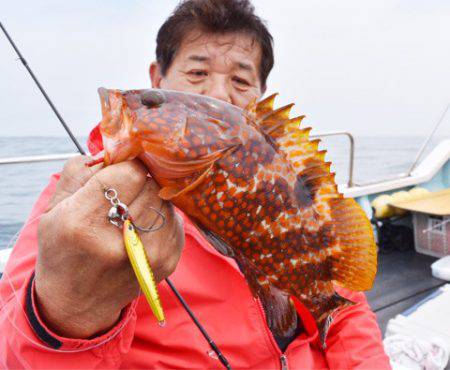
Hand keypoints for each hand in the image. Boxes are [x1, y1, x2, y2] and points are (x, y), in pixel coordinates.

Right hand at [35, 156, 183, 337]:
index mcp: (82, 223)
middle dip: (140, 180)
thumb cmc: (63, 249)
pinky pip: (175, 219)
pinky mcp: (167, 262)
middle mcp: (118, 242)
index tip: (122, 168)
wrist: (76, 303)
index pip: (130, 172)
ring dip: (152, 197)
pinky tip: (143, 225)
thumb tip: (114, 149)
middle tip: (127, 189)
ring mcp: (147, 255)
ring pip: (166, 200)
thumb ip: (79, 171)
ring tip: (132, 210)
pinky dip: (162, 215)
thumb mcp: (53, 208)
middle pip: (151, 185)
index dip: (128, 165)